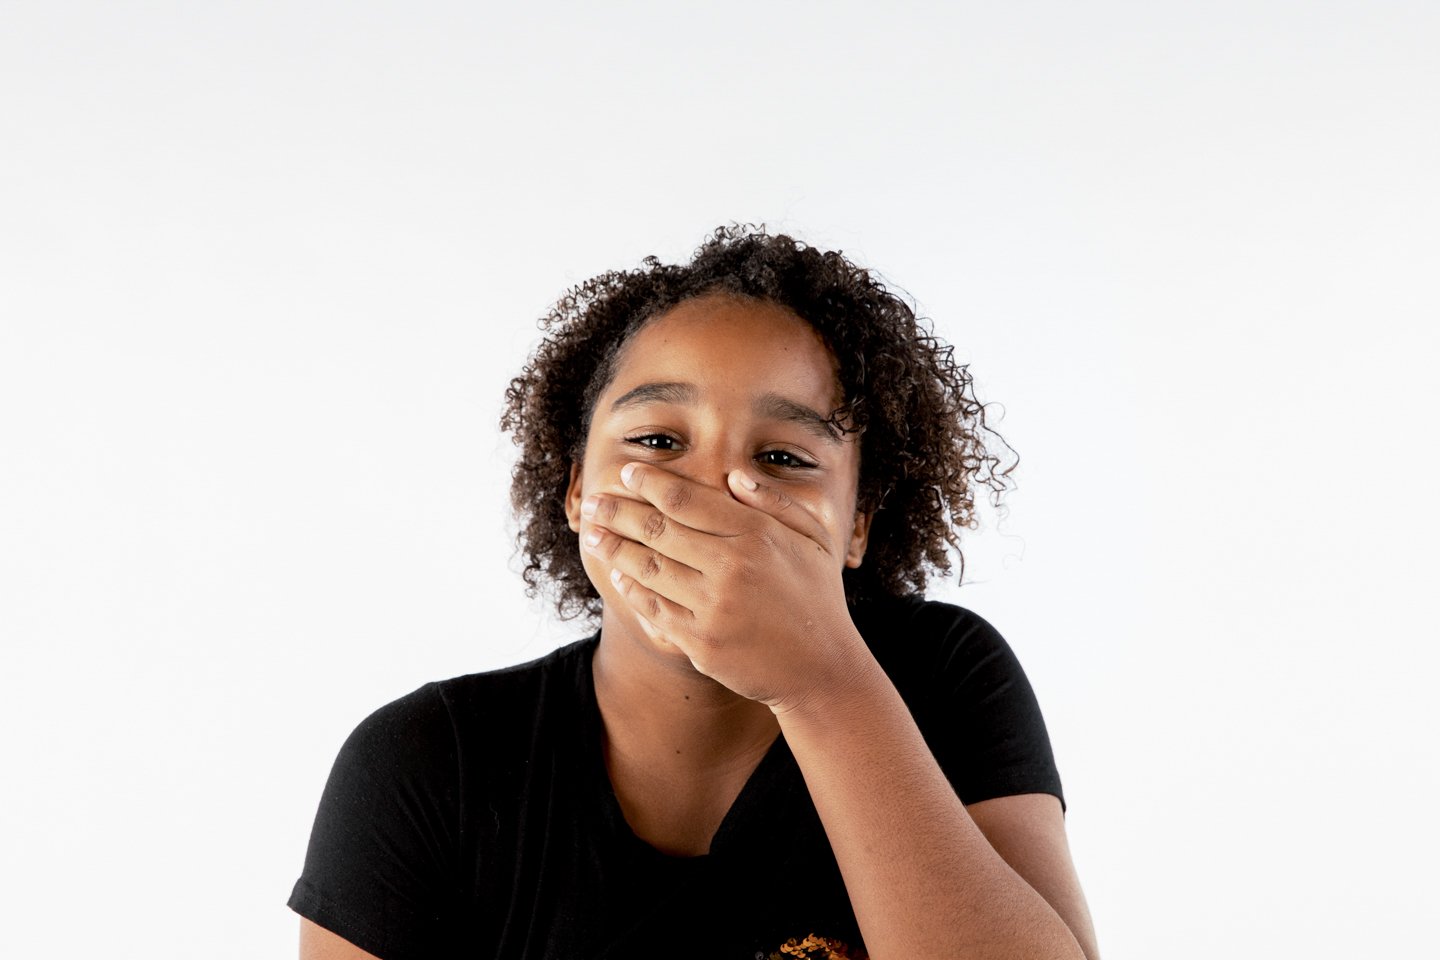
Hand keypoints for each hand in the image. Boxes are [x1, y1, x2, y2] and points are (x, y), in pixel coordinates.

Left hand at [579, 461, 870, 711]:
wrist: (822, 670)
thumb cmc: (818, 598)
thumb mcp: (815, 539)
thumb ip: (775, 502)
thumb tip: (733, 475)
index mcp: (757, 535)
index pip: (688, 500)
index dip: (651, 484)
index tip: (628, 473)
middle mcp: (732, 567)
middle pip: (658, 530)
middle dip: (619, 512)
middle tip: (594, 502)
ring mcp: (713, 607)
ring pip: (649, 568)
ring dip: (614, 548)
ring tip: (592, 534)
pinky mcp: (701, 642)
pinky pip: (655, 608)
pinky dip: (632, 588)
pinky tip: (618, 574)